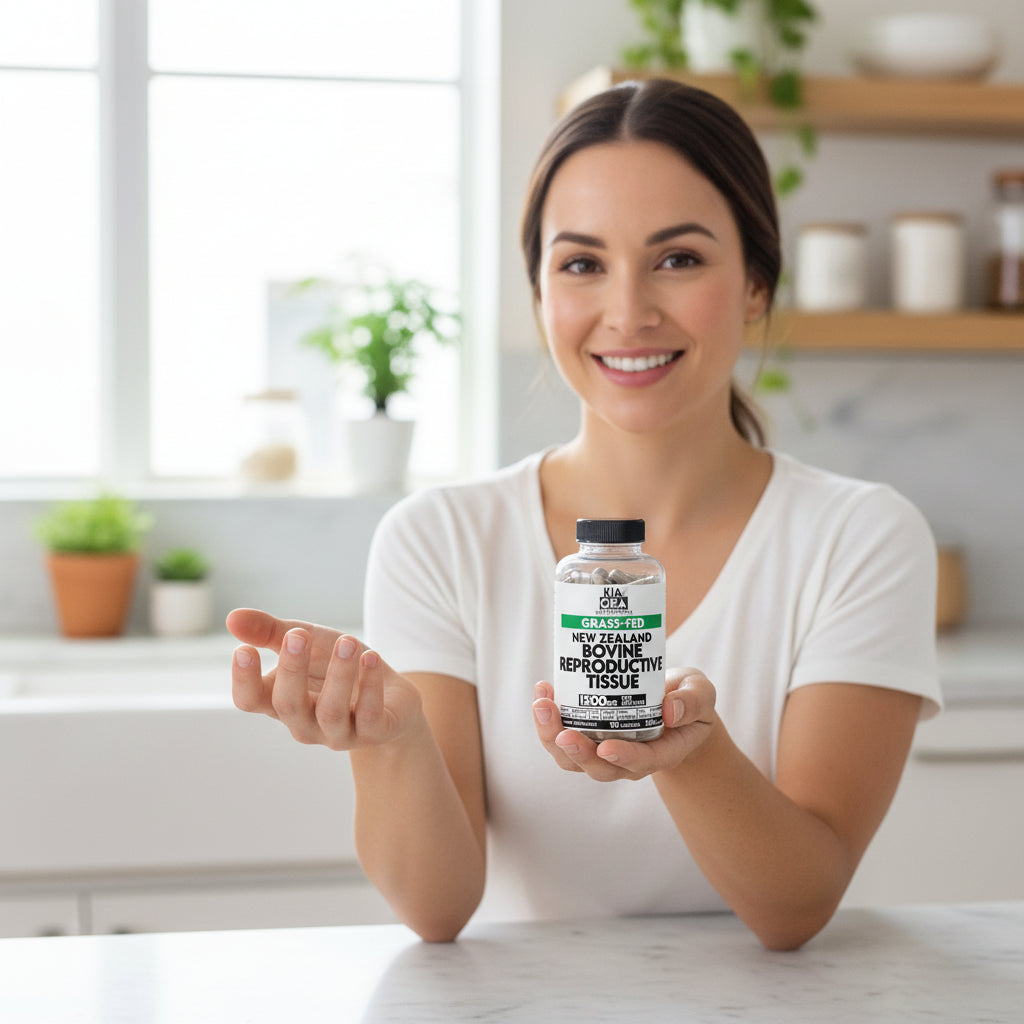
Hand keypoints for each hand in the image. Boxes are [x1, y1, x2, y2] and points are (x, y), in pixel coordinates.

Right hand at [227, 607, 422, 750]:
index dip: (244, 680)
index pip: (250, 701)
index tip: (244, 650)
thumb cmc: (337, 666)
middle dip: (292, 669)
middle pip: (287, 705)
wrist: (391, 695)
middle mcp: (305, 723)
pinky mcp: (374, 732)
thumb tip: (231, 617)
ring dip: (338, 674)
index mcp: (280, 701)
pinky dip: (370, 685)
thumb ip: (270, 631)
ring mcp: (338, 733)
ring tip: (347, 642)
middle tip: (298, 634)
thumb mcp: (306, 641)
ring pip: (330, 712)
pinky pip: (369, 715)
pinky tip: (371, 657)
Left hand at [532, 668, 715, 780]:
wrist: (674, 706)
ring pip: (573, 759)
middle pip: (600, 768)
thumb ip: (693, 700)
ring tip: (542, 705)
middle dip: (577, 752)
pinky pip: (562, 738)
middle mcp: (629, 759)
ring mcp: (605, 751)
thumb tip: (671, 710)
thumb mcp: (702, 693)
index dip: (624, 757)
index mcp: (662, 751)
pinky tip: (543, 693)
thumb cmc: (688, 700)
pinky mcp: (587, 737)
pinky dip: (549, 720)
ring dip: (552, 736)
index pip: (643, 761)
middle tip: (562, 732)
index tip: (606, 747)